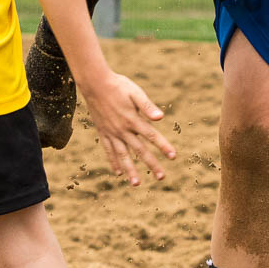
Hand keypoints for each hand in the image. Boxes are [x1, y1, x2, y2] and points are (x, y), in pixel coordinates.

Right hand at [76, 70, 176, 185]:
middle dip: (151, 164)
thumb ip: (147, 106)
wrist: (94, 83)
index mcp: (133, 120)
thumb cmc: (118, 85)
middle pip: (140, 150)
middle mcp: (122, 130)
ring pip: (122, 155)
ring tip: (136, 184)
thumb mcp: (135, 92)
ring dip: (130, 170)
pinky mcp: (103, 132)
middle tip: (162, 178)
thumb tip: (161, 117)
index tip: (173, 157)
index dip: (163, 146)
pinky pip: (108, 150)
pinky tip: (118, 172)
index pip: (152, 136)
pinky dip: (113, 162)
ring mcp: (112, 133)